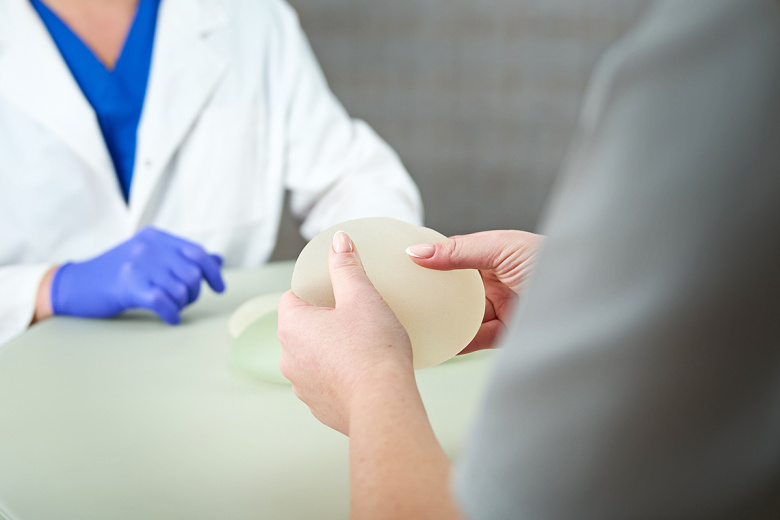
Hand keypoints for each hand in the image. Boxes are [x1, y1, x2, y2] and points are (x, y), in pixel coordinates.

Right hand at [50, 226, 224, 323]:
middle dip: (194, 293)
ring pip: (181, 289)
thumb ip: (181, 257)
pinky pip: (165, 301)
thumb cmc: (117, 273)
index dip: (213, 272)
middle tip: (183, 301)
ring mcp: (139, 264)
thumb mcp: (150, 257)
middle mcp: (149, 246)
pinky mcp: (129, 285)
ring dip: (181, 304)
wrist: (75, 285)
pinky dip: (172, 313)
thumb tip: (218, 260)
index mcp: (157, 237)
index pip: (197, 253)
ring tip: (170, 307)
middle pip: (193, 273)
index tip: (219, 288)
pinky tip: (169, 318)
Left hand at [277, 231, 412, 434]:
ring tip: (361, 346)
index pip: (291, 298)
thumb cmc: (372, 350)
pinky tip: (362, 372)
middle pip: (301, 328)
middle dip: (323, 320)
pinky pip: (325, 383)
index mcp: (292, 326)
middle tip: (354, 315)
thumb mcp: (361, 297)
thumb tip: (339, 242)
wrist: (383, 403)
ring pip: (312, 357)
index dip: (312, 291)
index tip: (334, 291)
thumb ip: (346, 267)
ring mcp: (301, 387)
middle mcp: (288, 358)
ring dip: (329, 350)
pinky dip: (338, 376)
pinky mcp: (319, 408)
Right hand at [406, 230, 543, 352]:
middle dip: (430, 293)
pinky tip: (436, 344)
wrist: (591, 296)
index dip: (428, 260)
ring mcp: (500, 308)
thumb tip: (416, 253)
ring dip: (440, 319)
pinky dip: (455, 342)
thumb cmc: (554, 261)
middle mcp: (495, 280)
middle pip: (454, 289)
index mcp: (494, 254)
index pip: (452, 256)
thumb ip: (459, 251)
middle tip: (397, 298)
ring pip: (461, 315)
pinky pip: (474, 339)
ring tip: (409, 323)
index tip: (397, 265)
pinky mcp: (506, 334)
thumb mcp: (503, 248)